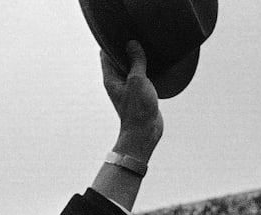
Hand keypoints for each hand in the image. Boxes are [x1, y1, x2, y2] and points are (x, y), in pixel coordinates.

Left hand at [102, 41, 162, 160]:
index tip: (124, 35)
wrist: (145, 133)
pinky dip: (145, 69)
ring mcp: (127, 88)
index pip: (105, 54)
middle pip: (118, 60)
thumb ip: (135, 61)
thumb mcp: (137, 80)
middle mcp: (116, 82)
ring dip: (138, 59)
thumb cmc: (138, 109)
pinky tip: (154, 65)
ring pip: (130, 68)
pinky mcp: (138, 93)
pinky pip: (140, 76)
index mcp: (110, 78)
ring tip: (147, 50)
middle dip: (127, 49)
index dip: (112, 43)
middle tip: (139, 41)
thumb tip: (131, 43)